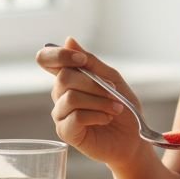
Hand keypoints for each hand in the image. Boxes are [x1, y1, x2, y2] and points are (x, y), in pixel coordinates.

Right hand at [36, 38, 150, 169]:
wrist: (132, 138)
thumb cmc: (123, 107)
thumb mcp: (112, 78)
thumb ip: (91, 62)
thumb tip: (68, 40)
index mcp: (69, 77)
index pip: (46, 58)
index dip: (58, 55)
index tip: (82, 60)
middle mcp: (60, 94)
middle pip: (64, 77)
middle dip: (94, 84)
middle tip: (113, 93)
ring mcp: (60, 113)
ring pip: (71, 97)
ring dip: (99, 101)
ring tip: (115, 109)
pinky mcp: (65, 132)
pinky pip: (75, 117)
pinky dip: (96, 115)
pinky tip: (106, 119)